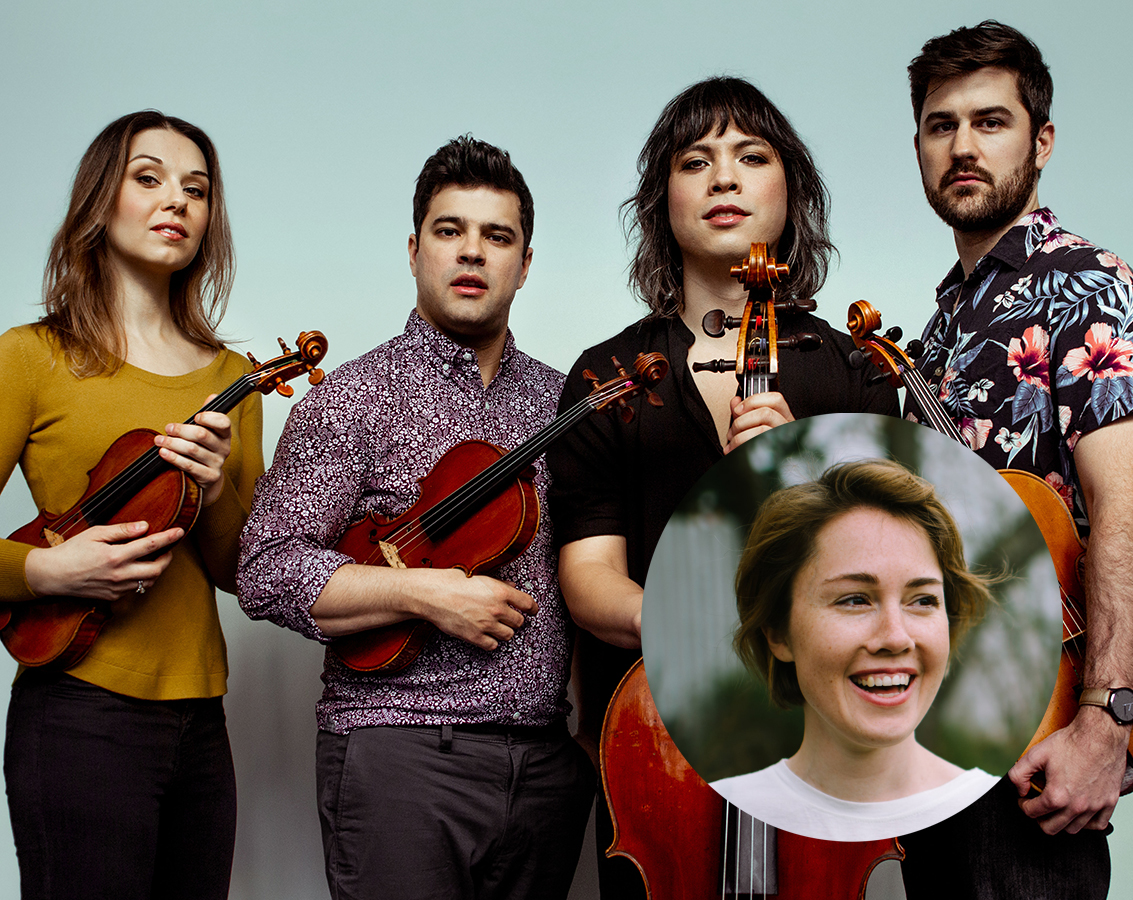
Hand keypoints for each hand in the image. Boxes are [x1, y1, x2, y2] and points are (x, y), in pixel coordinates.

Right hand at [23, 521, 182, 600]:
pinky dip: (141, 580)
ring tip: (153, 558)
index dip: (169, 538)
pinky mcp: (112, 597)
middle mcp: (119, 575)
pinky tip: (137, 570)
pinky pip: (135, 590)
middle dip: (167, 558)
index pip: (151, 545)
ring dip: (156, 571)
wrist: (51, 576)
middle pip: (157, 569)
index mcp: (115, 556)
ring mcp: (116, 588)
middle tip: (167, 548)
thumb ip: (122, 530)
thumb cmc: (71, 551)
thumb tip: (144, 526)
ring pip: (148, 582)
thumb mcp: (95, 534)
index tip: (180, 532)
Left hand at [155, 400, 231, 506]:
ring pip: (192, 449)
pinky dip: (174, 458)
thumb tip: (212, 396)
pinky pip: (189, 465)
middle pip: (202, 435)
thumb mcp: (208, 431)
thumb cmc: (203, 449)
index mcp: (225, 434)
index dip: (209, 418)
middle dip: (181, 430)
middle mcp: (224, 448)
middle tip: (167, 427)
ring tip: (159, 440)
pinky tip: (163, 452)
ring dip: (172, 443)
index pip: (223, 422)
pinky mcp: (209, 476)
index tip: (195, 417)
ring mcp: (217, 463)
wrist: (207, 477)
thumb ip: (208, 415)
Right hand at [415, 569, 538, 650]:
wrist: (432, 595)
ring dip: (504, 631)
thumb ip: (499, 584)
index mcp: (500, 591)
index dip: (533, 608)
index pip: (527, 603)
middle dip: (515, 620)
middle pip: (519, 621)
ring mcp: (486, 624)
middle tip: (508, 618)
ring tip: (495, 627)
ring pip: (508, 635)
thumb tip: (512, 586)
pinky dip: (491, 642)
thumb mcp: (479, 577)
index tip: (533, 611)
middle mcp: (497, 608)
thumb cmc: (453, 582)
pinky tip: (485, 635)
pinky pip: (493, 645)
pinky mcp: (475, 636)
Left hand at [724, 392, 794, 452]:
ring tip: (732, 443)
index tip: (738, 409)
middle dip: (741, 421)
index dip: (753, 400)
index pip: (776, 400)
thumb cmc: (762, 449)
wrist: (770, 478)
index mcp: (784, 418)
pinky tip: (733, 451)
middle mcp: (787, 429)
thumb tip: (735, 401)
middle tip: (732, 431)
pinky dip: (739, 448)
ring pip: (762, 430)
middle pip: (765, 413)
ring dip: (739, 436)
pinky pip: (757, 447)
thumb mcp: (754, 426)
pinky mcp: (776, 457)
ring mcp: (784, 443)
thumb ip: (744, 412)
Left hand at [1008, 706, 1130, 833]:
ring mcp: (1095, 806)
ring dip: (1061, 821)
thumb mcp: (1035, 754)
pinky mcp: (1109, 802)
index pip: (1033, 813)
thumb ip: (1019, 774)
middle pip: (1051, 827)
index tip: (1024, 799)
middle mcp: (1077, 806)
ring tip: (1055, 808)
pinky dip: (1086, 823)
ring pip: (1073, 829)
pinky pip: (1097, 825)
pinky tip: (1078, 812)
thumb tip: (1019, 790)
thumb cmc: (1070, 743)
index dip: (1023, 805)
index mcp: (1057, 795)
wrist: (1099, 735)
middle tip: (1037, 806)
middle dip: (1039, 818)